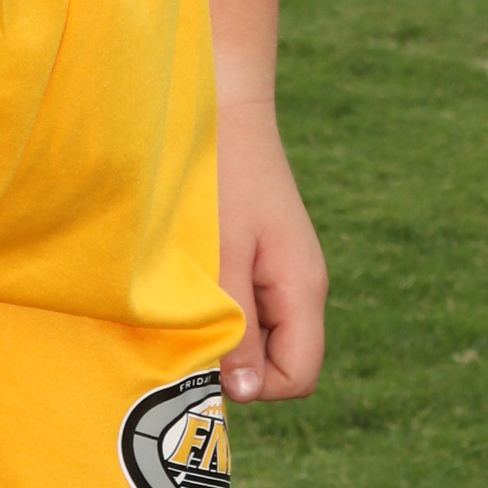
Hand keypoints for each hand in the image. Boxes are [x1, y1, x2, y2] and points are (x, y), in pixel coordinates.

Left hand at [217, 97, 325, 403]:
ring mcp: (280, 266)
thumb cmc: (219, 171)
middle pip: (278, 359)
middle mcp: (299, 283)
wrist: (223, 95)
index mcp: (303, 288)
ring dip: (220, 323)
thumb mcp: (224, 253)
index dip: (253, 382)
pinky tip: (187, 267)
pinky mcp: (258, 248)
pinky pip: (244, 298)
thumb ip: (236, 323)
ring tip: (185, 285)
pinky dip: (216, 296)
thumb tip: (246, 392)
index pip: (297, 376)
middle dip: (234, 355)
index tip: (207, 345)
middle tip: (187, 315)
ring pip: (257, 330)